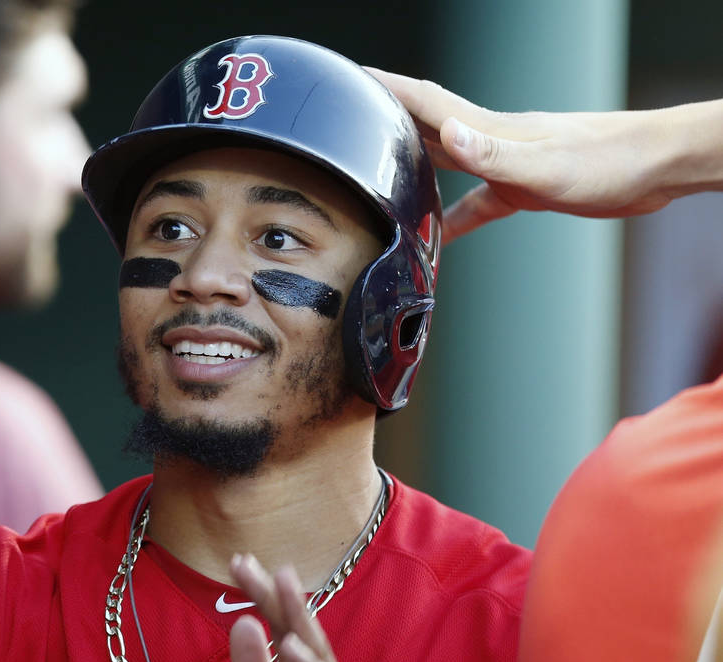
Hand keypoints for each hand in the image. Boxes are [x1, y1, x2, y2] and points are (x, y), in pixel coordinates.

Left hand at [229, 554, 354, 661]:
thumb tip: (242, 622)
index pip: (279, 626)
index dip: (261, 594)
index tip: (238, 564)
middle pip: (295, 629)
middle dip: (274, 594)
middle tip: (246, 562)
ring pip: (317, 649)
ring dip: (299, 614)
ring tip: (282, 578)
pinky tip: (290, 644)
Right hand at [365, 67, 677, 241]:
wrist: (654, 167)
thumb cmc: (607, 161)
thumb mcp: (546, 164)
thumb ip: (495, 154)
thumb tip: (450, 136)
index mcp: (486, 130)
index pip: (422, 101)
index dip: (381, 89)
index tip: (347, 83)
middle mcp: (488, 141)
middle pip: (422, 127)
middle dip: (383, 122)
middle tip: (348, 124)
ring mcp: (504, 162)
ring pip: (443, 163)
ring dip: (409, 166)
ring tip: (376, 177)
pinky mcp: (521, 188)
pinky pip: (474, 204)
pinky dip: (451, 218)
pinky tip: (438, 237)